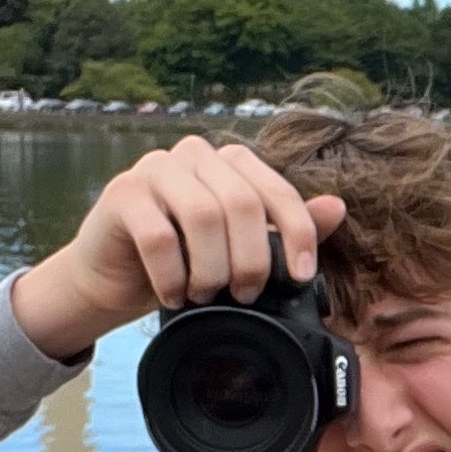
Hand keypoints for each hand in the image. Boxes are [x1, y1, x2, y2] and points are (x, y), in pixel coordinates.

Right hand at [10, 137, 346, 362]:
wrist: (113, 276)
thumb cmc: (184, 260)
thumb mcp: (240, 249)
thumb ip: (285, 227)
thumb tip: (337, 207)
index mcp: (230, 162)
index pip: (276, 190)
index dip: (297, 234)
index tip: (301, 277)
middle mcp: (194, 155)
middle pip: (241, 203)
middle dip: (251, 259)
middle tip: (245, 294)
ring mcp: (155, 168)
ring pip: (202, 217)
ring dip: (211, 269)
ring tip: (205, 295)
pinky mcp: (122, 193)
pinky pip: (158, 237)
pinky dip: (172, 276)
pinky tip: (174, 296)